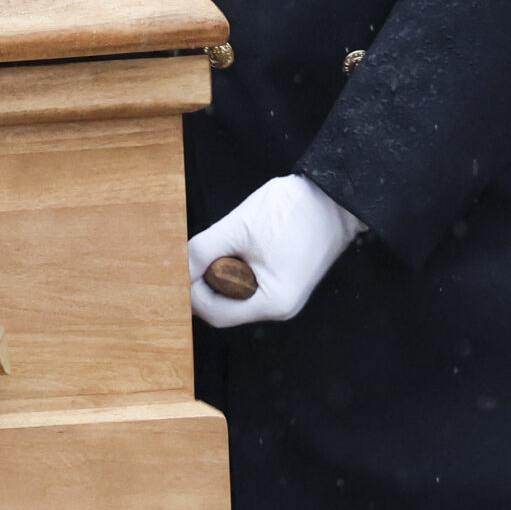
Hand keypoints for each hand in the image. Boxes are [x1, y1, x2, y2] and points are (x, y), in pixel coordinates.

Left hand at [188, 175, 364, 327]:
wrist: (334, 196)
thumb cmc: (293, 211)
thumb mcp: (239, 229)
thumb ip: (203, 250)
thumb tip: (177, 268)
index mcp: (273, 303)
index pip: (215, 313)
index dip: (192, 291)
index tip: (179, 265)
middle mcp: (281, 307)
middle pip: (225, 306)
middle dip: (207, 279)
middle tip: (202, 249)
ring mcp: (284, 294)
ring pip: (235, 292)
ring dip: (221, 270)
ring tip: (225, 242)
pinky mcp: (284, 279)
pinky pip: (249, 281)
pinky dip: (236, 265)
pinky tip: (237, 243)